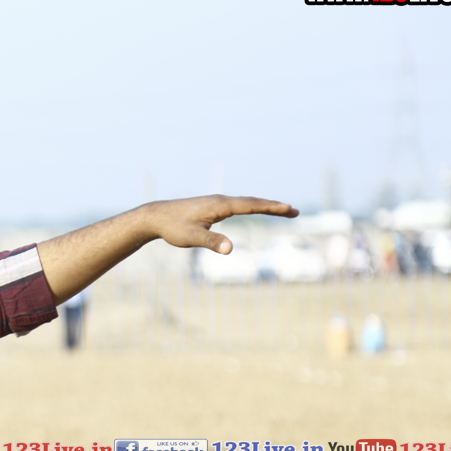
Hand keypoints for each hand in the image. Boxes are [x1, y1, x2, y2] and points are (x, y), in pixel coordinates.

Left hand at [137, 195, 298, 254]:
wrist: (156, 217)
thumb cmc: (173, 227)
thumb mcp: (191, 237)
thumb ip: (211, 242)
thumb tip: (230, 249)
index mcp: (219, 205)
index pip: (250, 205)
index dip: (270, 207)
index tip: (288, 208)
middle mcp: (221, 200)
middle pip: (253, 202)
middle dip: (274, 206)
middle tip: (295, 211)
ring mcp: (217, 203)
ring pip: (246, 203)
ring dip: (265, 206)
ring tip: (284, 211)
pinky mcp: (213, 207)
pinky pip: (238, 206)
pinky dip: (252, 207)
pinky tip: (257, 210)